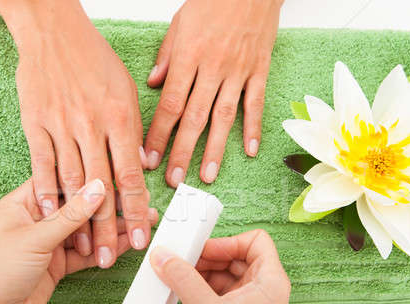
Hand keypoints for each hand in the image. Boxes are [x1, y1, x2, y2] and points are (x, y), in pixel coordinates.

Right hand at [0, 0, 150, 266]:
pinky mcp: (35, 124)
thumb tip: (144, 165)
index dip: (137, 212)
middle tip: (109, 260)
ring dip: (76, 220)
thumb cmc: (94, 60)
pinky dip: (45, 191)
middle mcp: (91, 127)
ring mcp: (60, 126)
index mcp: (120, 119)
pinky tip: (48, 216)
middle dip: (107, 229)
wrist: (53, 33)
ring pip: (71, 183)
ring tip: (83, 250)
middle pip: (101, 189)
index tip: (142, 238)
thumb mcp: (126, 91)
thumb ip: (135, 132)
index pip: (131, 177)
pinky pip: (41, 164)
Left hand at [0, 178, 157, 303]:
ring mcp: (49, 241)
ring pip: (86, 229)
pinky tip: (127, 242)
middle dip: (108, 206)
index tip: (118, 176)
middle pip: (78, 206)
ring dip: (112, 228)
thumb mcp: (35, 237)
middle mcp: (38, 218)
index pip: (62, 181)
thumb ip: (71, 214)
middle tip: (138, 202)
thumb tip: (98, 187)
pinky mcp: (58, 262)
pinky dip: (106, 248)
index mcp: (23, 202)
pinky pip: (87, 251)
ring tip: (142, 223)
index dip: (90, 178)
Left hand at [144, 0, 282, 185]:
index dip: (158, 133)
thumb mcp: (180, 22)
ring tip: (206, 175)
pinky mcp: (259, 70)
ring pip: (224, 117)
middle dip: (182, 151)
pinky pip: (256, 103)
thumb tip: (153, 83)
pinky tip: (249, 150)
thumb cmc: (213, 0)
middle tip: (173, 179)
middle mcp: (212, 68)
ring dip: (214, 149)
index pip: (170, 103)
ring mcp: (238, 71)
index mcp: (189, 56)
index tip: (149, 158)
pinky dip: (254, 128)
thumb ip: (167, 56)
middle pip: (194, 117)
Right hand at [150, 230, 289, 303]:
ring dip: (190, 283)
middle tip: (178, 263)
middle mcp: (258, 291)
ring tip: (169, 284)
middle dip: (201, 262)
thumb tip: (166, 258)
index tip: (202, 247)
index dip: (227, 241)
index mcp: (268, 281)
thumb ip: (184, 280)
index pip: (255, 242)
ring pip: (214, 281)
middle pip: (229, 260)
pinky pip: (205, 302)